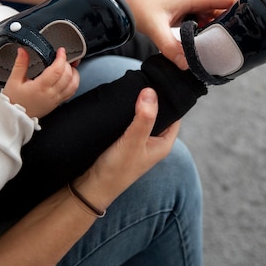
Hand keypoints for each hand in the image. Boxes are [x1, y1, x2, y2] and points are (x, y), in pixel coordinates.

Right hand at [2, 47, 79, 117]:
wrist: (15, 117)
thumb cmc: (14, 101)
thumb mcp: (14, 80)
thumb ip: (20, 64)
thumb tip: (22, 51)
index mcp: (40, 87)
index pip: (57, 70)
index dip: (61, 58)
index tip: (61, 51)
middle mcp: (51, 93)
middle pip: (67, 76)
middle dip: (67, 64)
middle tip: (62, 58)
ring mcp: (56, 99)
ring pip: (73, 85)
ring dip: (74, 73)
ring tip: (68, 67)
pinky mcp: (57, 103)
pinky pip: (71, 92)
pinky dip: (74, 83)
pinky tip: (70, 78)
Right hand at [73, 88, 179, 209]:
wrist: (90, 187)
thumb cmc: (115, 170)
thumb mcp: (133, 142)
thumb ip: (144, 118)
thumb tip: (150, 92)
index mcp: (164, 143)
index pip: (174, 113)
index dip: (169, 97)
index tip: (160, 79)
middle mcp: (154, 141)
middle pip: (158, 112)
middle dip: (152, 98)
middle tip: (143, 78)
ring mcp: (139, 140)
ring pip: (143, 115)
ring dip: (138, 104)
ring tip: (131, 85)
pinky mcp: (124, 140)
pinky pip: (130, 120)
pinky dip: (127, 111)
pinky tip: (120, 100)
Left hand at [121, 0, 238, 69]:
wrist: (121, 2)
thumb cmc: (138, 6)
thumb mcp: (155, 27)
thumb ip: (170, 46)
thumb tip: (187, 65)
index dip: (245, 7)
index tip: (257, 22)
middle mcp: (197, 1)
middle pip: (226, 11)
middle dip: (236, 24)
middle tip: (247, 44)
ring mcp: (192, 9)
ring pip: (215, 20)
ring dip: (223, 32)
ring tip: (232, 50)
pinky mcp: (185, 17)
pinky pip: (204, 26)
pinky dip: (209, 36)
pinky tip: (211, 50)